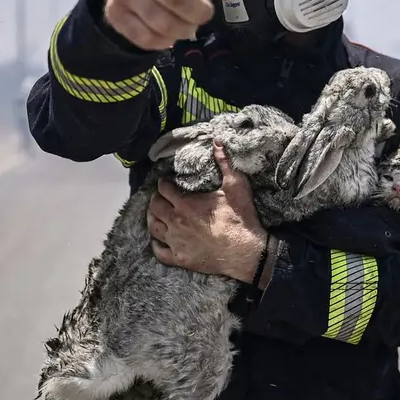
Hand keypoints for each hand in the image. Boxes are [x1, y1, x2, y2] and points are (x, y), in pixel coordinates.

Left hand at [147, 139, 267, 282]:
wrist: (246, 251)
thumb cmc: (240, 218)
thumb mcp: (235, 186)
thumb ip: (224, 162)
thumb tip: (217, 141)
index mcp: (186, 203)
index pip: (164, 189)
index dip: (163, 183)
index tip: (166, 182)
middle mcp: (176, 221)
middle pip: (155, 207)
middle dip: (156, 199)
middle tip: (160, 196)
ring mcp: (176, 242)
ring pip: (153, 228)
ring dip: (152, 219)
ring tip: (156, 215)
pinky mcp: (180, 259)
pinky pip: (159, 251)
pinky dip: (156, 244)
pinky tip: (158, 240)